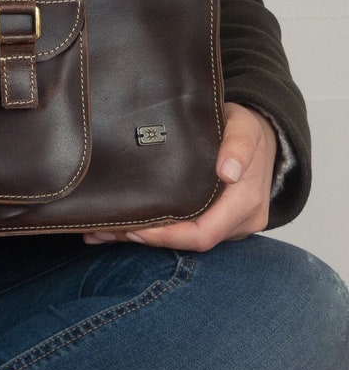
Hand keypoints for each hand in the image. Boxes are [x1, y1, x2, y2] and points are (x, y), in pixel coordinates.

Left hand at [82, 102, 277, 251]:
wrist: (262, 136)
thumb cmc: (248, 129)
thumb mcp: (245, 127)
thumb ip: (238, 146)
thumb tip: (229, 172)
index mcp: (246, 203)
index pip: (204, 233)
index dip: (169, 236)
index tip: (136, 228)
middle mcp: (239, 221)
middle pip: (191, 242)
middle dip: (150, 239)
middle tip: (109, 229)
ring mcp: (229, 224)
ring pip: (187, 239)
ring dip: (150, 236)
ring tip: (108, 229)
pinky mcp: (217, 220)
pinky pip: (189, 230)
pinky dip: (160, 229)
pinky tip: (128, 225)